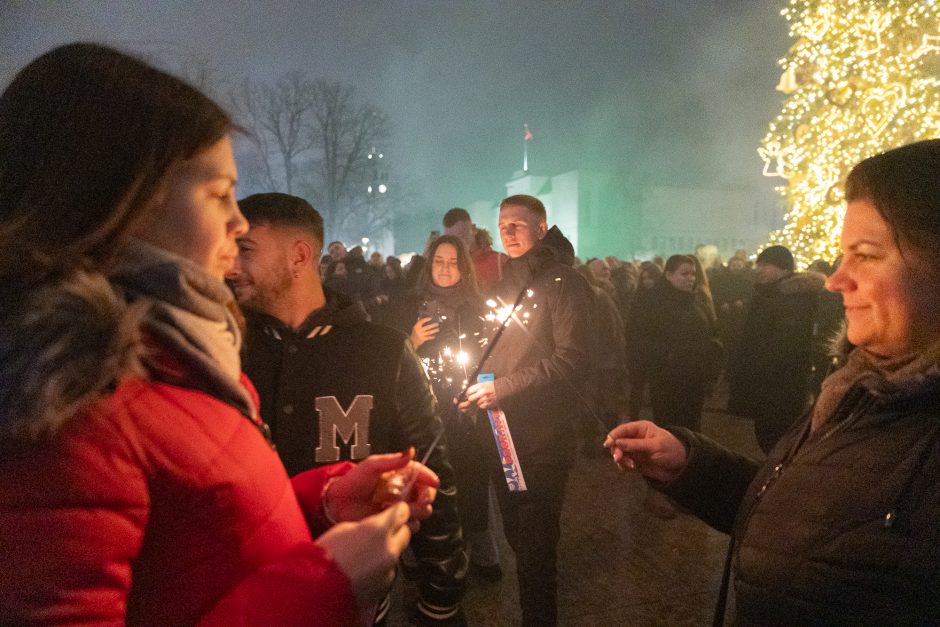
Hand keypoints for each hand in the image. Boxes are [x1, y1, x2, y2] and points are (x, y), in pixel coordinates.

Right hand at [317, 502, 410, 609]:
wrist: (317, 591)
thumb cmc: (323, 558)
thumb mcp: (343, 528)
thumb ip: (365, 525)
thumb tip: (375, 524)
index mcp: (378, 531)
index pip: (401, 513)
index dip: (397, 511)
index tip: (394, 511)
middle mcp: (389, 550)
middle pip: (405, 534)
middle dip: (395, 531)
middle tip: (379, 533)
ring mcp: (388, 571)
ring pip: (395, 555)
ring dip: (385, 552)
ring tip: (363, 557)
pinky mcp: (384, 588)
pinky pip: (387, 573)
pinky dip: (379, 570)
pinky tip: (362, 571)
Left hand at [325, 450, 439, 522]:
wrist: (336, 504)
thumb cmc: (352, 482)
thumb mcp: (371, 466)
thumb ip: (392, 461)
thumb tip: (412, 450)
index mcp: (399, 475)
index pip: (421, 474)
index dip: (428, 478)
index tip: (433, 483)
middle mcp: (403, 492)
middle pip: (426, 495)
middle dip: (425, 497)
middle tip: (419, 499)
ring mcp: (399, 508)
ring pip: (421, 511)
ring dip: (416, 510)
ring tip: (400, 507)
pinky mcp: (394, 522)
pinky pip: (410, 525)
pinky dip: (407, 522)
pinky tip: (393, 517)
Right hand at [410, 317, 438, 347]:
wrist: (412, 341)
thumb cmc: (415, 333)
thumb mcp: (415, 328)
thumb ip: (419, 324)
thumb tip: (424, 319)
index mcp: (416, 326)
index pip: (421, 321)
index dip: (426, 319)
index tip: (430, 318)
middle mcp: (418, 330)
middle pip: (427, 327)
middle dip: (433, 325)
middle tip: (437, 324)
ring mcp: (420, 335)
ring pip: (429, 332)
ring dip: (434, 330)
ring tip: (438, 329)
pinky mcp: (422, 339)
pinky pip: (428, 337)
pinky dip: (431, 337)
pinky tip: (434, 336)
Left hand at [458, 380, 496, 410]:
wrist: (502, 388)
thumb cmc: (492, 384)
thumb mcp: (484, 381)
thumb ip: (476, 384)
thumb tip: (468, 388)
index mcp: (481, 386)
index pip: (469, 391)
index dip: (468, 393)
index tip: (468, 394)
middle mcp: (483, 392)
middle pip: (470, 398)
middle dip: (471, 398)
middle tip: (473, 397)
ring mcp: (485, 398)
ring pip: (476, 403)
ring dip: (477, 401)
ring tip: (482, 398)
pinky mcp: (488, 403)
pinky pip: (481, 406)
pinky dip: (482, 404)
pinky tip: (485, 401)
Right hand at [603, 420, 687, 482]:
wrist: (681, 467)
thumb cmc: (671, 450)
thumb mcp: (655, 446)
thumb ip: (635, 445)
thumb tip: (617, 442)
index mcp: (641, 429)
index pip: (623, 430)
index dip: (614, 436)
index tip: (608, 444)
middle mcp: (635, 438)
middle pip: (618, 442)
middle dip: (617, 450)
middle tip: (619, 458)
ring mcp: (635, 450)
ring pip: (619, 453)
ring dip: (621, 460)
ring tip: (631, 465)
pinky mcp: (635, 462)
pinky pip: (624, 463)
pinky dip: (624, 466)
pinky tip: (632, 468)